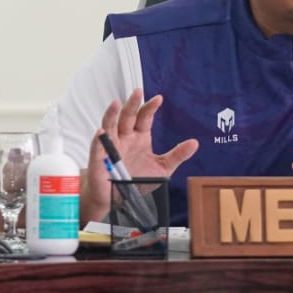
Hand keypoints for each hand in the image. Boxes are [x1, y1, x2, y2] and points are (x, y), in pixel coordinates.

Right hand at [79, 89, 197, 224]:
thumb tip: (194, 143)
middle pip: (127, 116)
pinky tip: (101, 133)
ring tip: (115, 103)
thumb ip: (177, 155)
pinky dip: (98, 140)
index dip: (150, 107)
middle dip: (132, 104)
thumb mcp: (162, 168)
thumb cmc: (137, 181)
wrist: (120, 200)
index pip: (144, 117)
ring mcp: (111, 147)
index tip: (159, 99)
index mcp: (139, 138)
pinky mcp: (99, 159)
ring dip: (112, 114)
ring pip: (110, 126)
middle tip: (137, 92)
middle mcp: (125, 138)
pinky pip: (98, 148)